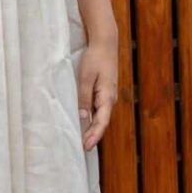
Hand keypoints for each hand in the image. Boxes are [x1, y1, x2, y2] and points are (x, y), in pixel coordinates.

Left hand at [76, 36, 117, 150]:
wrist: (105, 43)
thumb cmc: (95, 58)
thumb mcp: (86, 77)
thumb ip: (84, 97)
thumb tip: (82, 117)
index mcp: (107, 97)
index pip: (102, 122)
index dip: (94, 136)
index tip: (86, 146)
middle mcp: (110, 99)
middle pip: (101, 122)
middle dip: (92, 136)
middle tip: (81, 148)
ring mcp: (107, 96)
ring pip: (100, 117)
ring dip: (92, 128)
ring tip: (81, 140)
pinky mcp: (103, 92)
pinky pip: (98, 109)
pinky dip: (92, 118)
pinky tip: (84, 123)